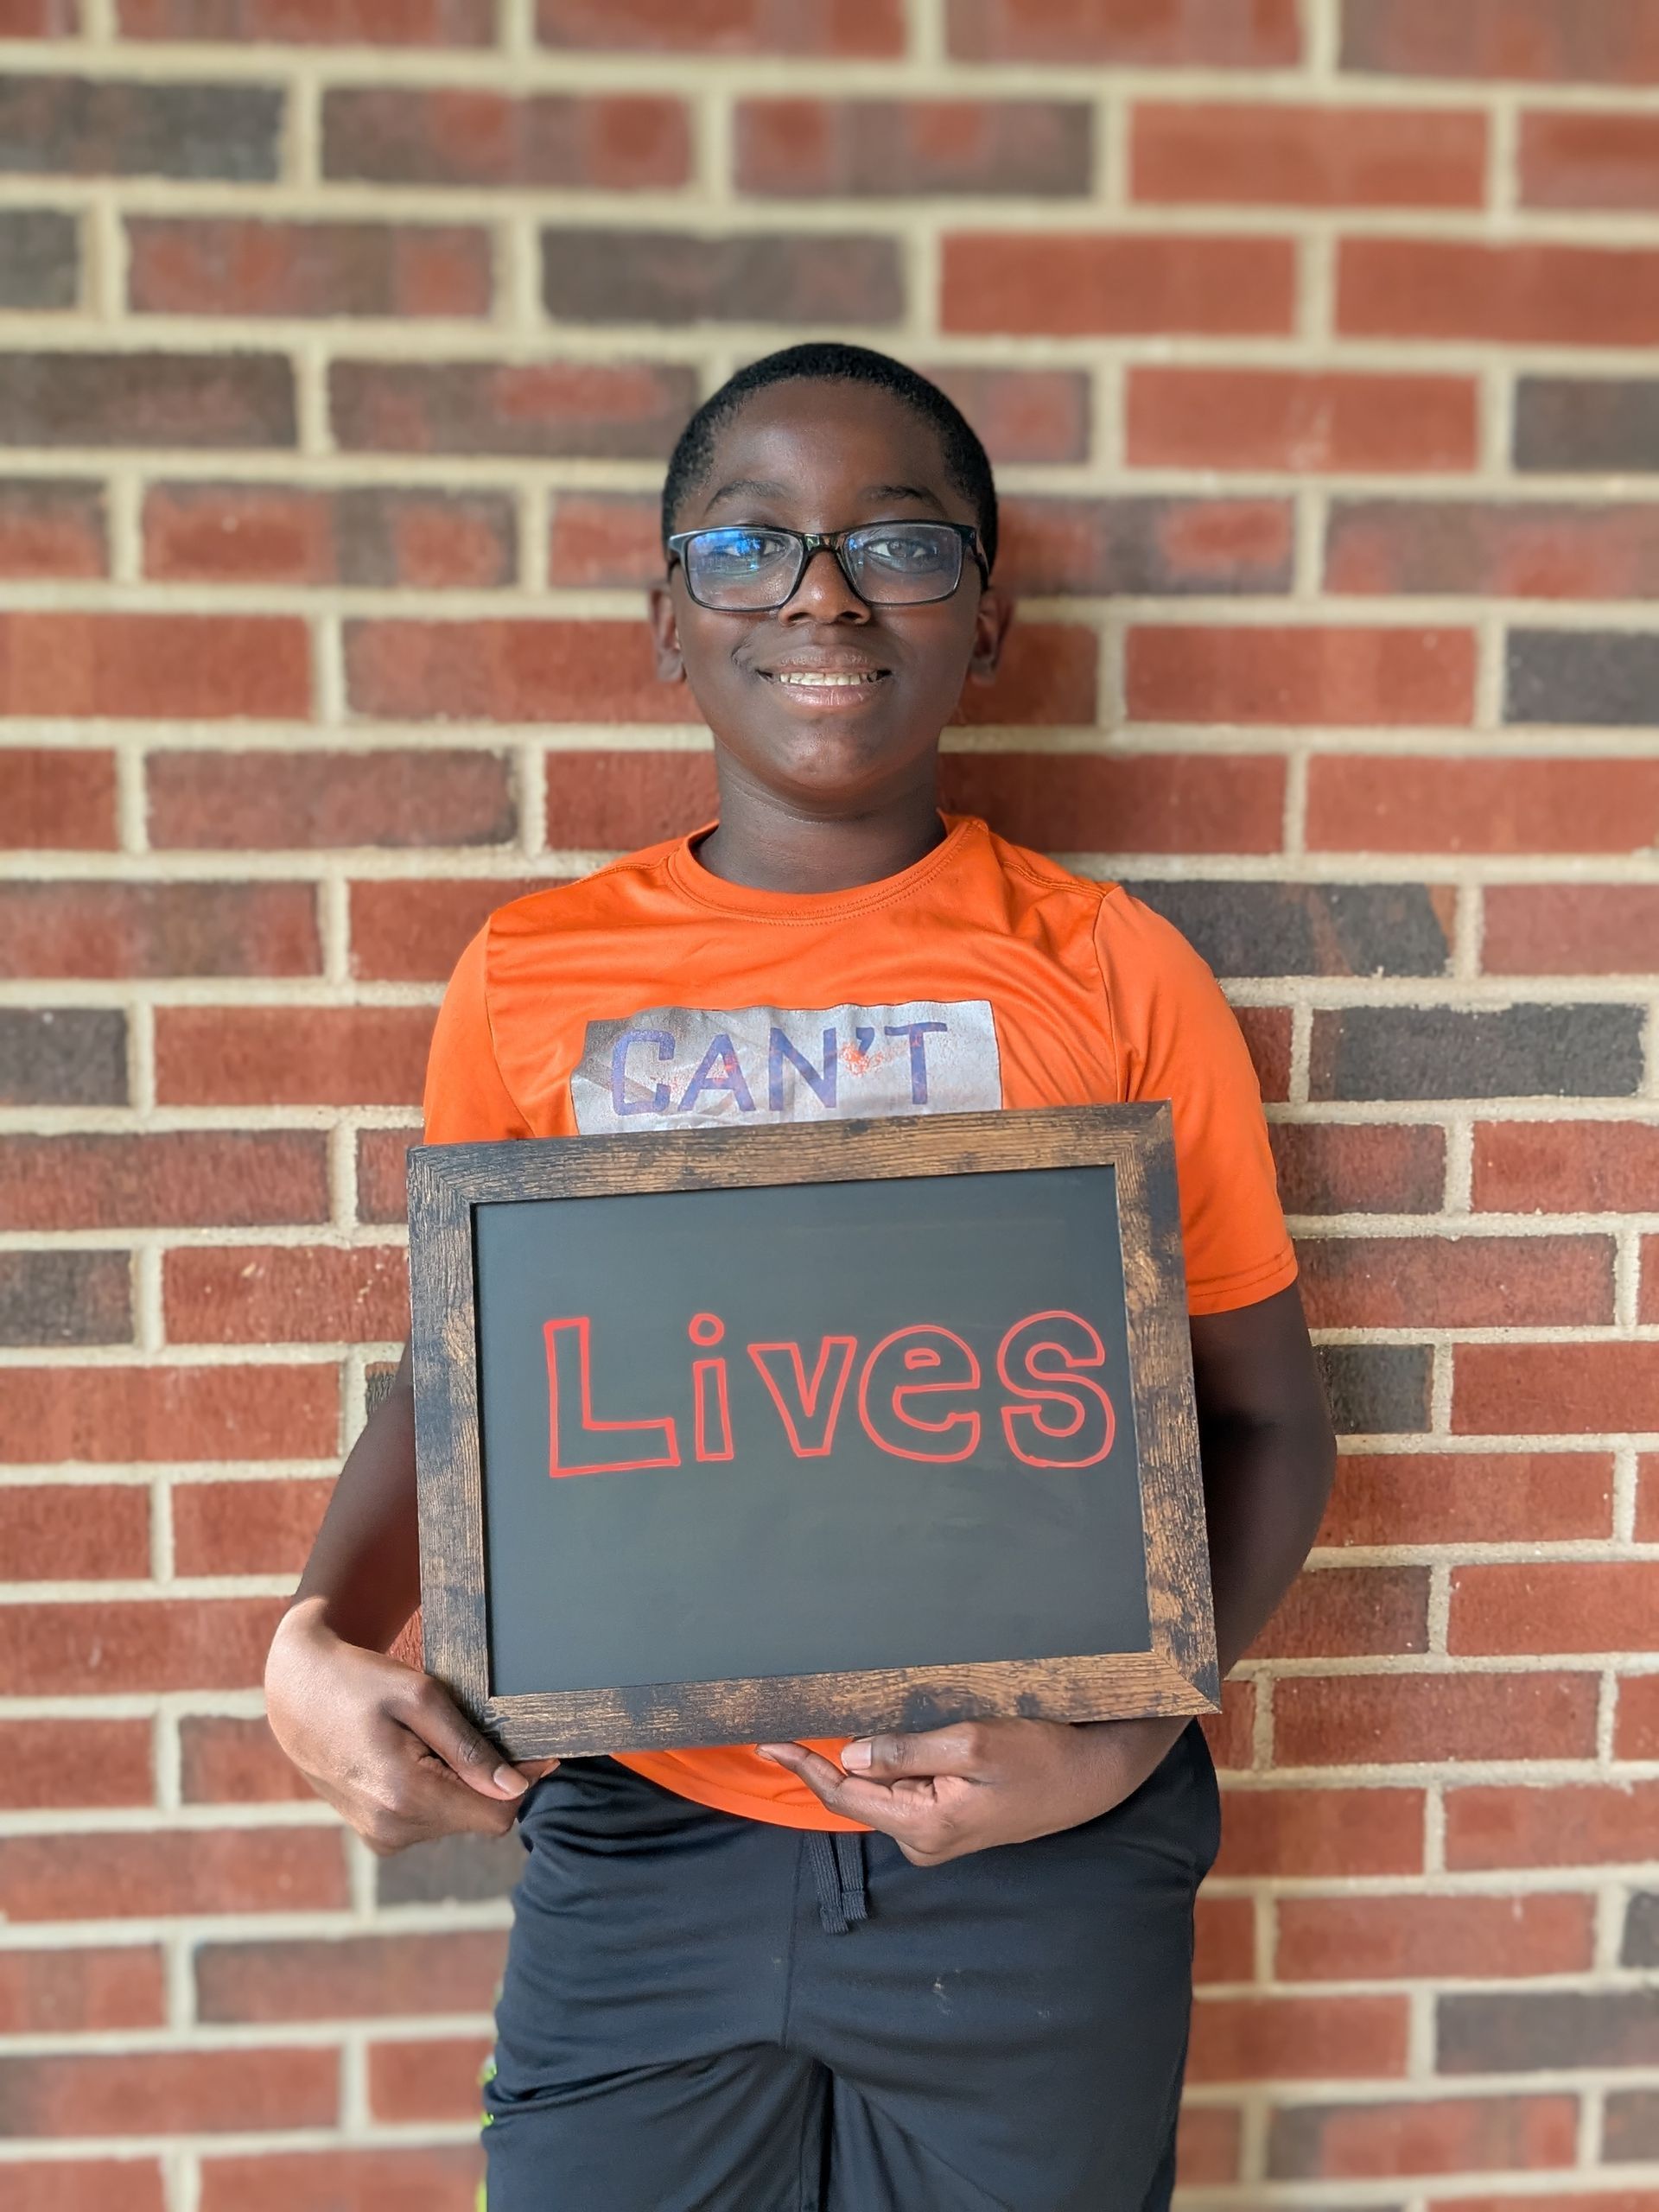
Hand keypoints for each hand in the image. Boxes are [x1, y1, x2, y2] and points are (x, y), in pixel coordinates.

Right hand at [265, 1598, 554, 1854]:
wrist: (298, 1692)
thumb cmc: (360, 1682)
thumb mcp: (420, 1697)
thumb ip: (469, 1747)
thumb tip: (515, 1788)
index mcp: (405, 1796)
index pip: (498, 1813)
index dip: (524, 1779)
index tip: (534, 1745)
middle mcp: (393, 1829)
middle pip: (480, 1817)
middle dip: (489, 1777)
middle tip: (473, 1728)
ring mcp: (381, 1838)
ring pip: (457, 1818)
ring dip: (461, 1783)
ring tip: (430, 1739)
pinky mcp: (376, 1836)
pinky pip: (430, 1820)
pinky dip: (438, 1791)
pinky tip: (416, 1756)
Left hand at [756, 1714, 1185, 1865]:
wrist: (1092, 1776)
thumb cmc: (1040, 1756)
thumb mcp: (974, 1743)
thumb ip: (909, 1751)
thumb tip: (850, 1755)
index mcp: (924, 1825)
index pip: (846, 1795)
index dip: (804, 1766)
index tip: (768, 1740)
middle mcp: (924, 1839)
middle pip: (858, 1795)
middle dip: (824, 1761)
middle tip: (784, 1723)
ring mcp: (938, 1832)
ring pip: (881, 1790)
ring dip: (857, 1761)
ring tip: (821, 1724)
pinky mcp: (952, 1818)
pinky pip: (905, 1788)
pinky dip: (886, 1763)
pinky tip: (875, 1739)